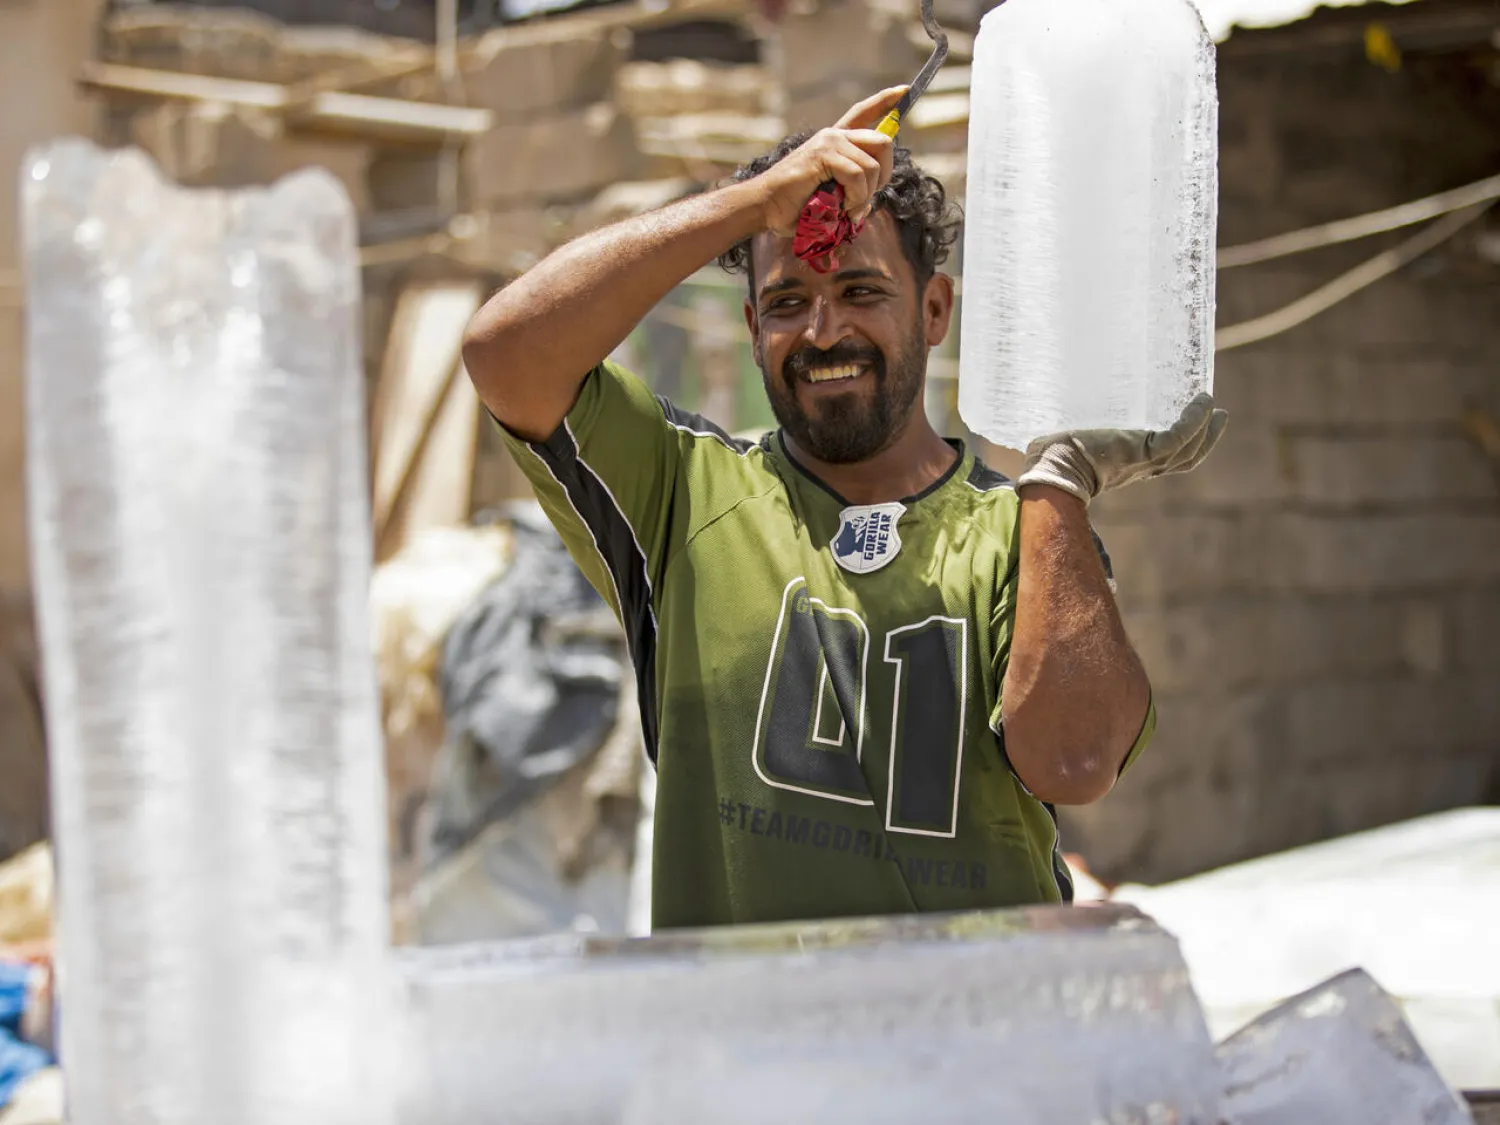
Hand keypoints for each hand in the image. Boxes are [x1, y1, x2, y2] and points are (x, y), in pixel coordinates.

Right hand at [755, 87, 903, 236]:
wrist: (765, 207)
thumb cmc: (795, 205)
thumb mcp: (831, 195)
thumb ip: (851, 192)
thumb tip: (870, 201)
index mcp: (836, 141)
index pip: (864, 112)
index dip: (886, 101)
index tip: (905, 90)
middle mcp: (834, 135)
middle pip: (883, 141)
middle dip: (885, 175)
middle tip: (867, 198)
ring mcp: (828, 142)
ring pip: (872, 165)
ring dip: (866, 195)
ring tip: (850, 211)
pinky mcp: (822, 155)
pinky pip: (857, 175)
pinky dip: (856, 197)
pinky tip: (844, 209)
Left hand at [1016, 393, 1228, 504]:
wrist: (1051, 465)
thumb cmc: (1054, 451)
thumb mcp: (1078, 435)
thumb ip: (1083, 422)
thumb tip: (1073, 392)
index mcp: (1127, 464)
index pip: (1163, 457)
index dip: (1182, 442)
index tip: (1191, 422)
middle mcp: (1139, 467)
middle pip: (1184, 458)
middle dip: (1204, 438)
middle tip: (1217, 413)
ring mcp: (1143, 461)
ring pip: (1187, 449)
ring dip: (1204, 427)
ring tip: (1211, 403)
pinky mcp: (1142, 452)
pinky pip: (1178, 438)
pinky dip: (1194, 421)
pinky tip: (1201, 402)